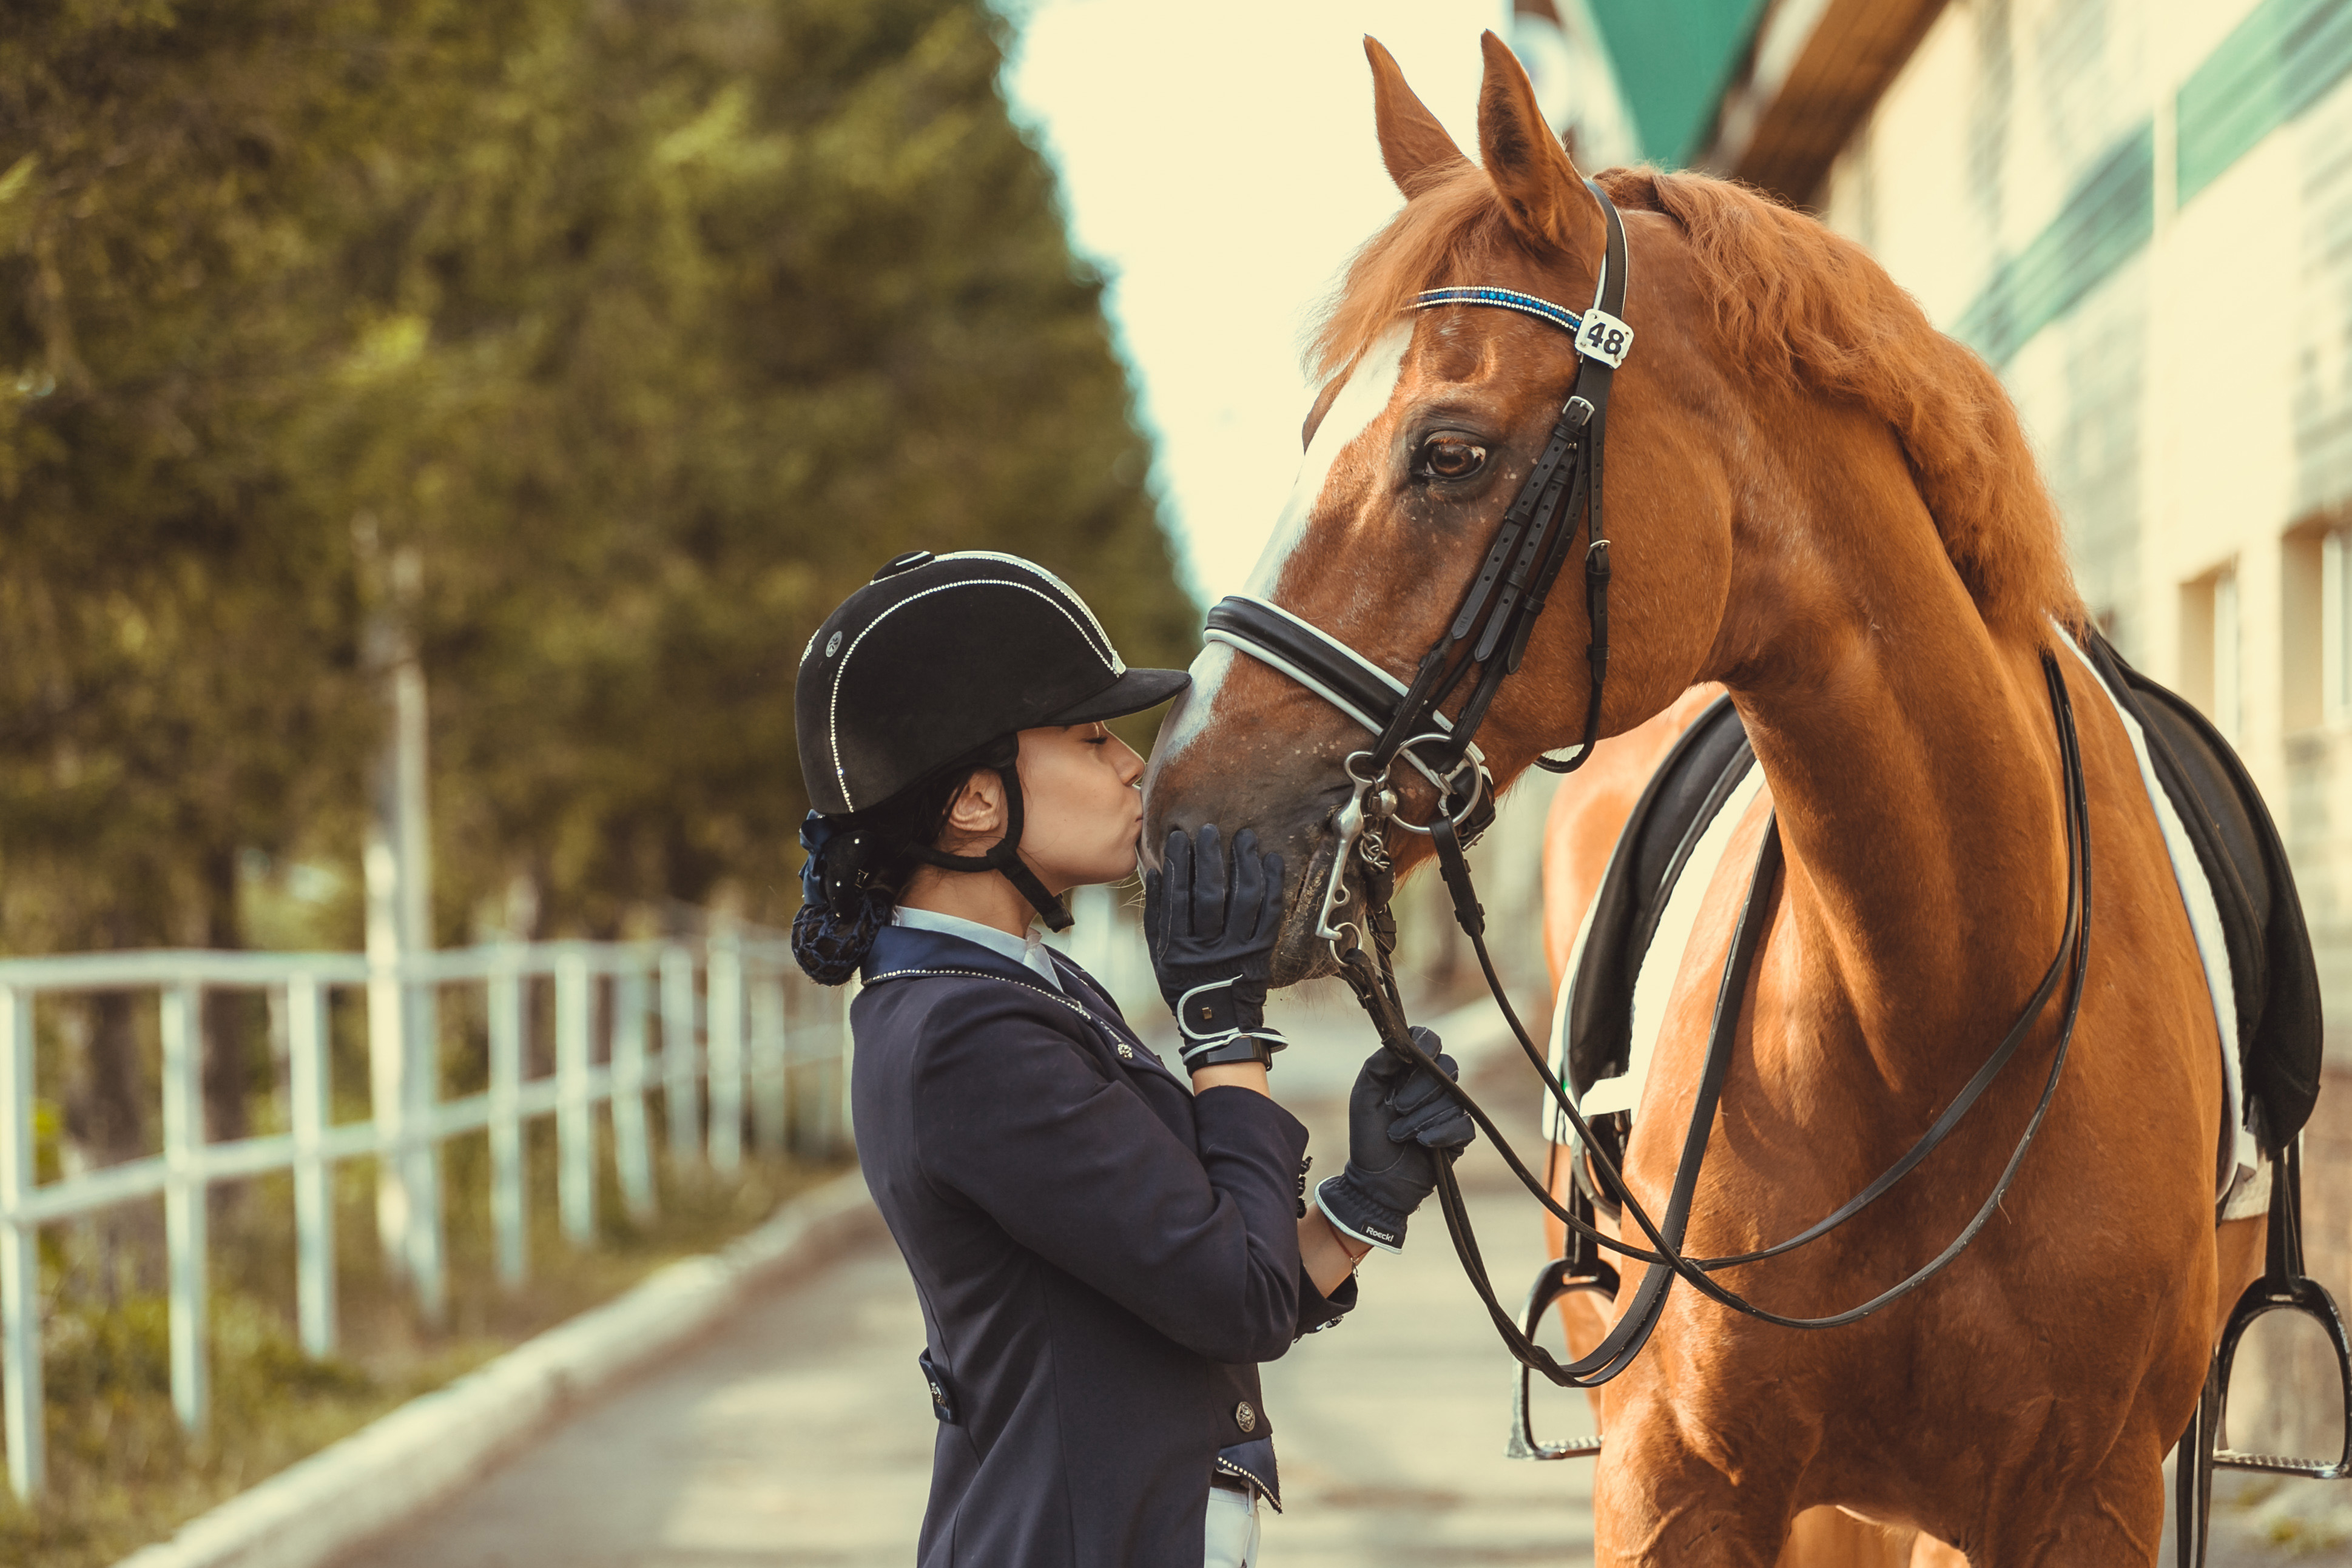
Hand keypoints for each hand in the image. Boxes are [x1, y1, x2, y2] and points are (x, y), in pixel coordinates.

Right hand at [1143, 824, 1287, 1070]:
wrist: (1217, 1022)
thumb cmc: (1184, 983)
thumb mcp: (1159, 955)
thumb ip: (1155, 915)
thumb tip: (1155, 872)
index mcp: (1179, 949)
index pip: (1177, 897)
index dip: (1178, 864)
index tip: (1179, 837)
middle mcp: (1209, 948)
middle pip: (1210, 894)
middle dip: (1210, 858)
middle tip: (1211, 831)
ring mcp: (1238, 950)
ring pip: (1244, 900)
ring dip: (1245, 864)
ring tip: (1245, 838)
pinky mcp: (1262, 951)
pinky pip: (1270, 913)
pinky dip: (1272, 885)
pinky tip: (1271, 862)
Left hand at [1314, 1029, 1475, 1252]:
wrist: (1375, 1181)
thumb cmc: (1367, 1136)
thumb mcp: (1364, 1096)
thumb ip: (1379, 1064)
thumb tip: (1401, 1043)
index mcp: (1409, 1070)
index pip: (1429, 1040)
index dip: (1426, 1044)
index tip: (1413, 1057)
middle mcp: (1433, 1086)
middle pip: (1447, 1067)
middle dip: (1420, 1088)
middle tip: (1397, 1107)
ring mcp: (1449, 1110)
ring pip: (1453, 1099)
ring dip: (1421, 1118)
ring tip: (1399, 1135)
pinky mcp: (1459, 1136)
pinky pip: (1463, 1124)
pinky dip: (1440, 1133)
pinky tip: (1422, 1143)